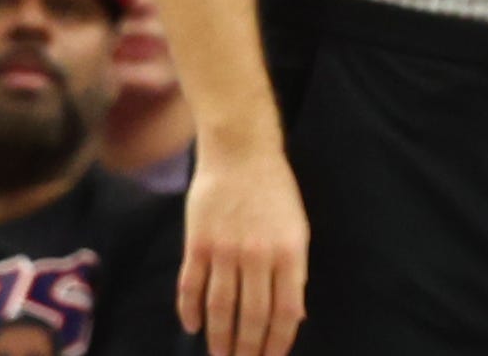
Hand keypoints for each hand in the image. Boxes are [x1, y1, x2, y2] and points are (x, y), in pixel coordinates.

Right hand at [179, 143, 309, 355]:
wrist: (241, 151)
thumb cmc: (274, 190)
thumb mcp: (298, 227)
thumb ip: (295, 270)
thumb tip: (295, 314)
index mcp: (289, 251)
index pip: (286, 311)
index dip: (278, 342)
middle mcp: (258, 255)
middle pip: (252, 317)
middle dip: (247, 350)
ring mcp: (225, 250)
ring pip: (220, 309)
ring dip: (219, 339)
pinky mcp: (197, 243)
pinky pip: (191, 287)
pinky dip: (190, 312)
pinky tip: (192, 327)